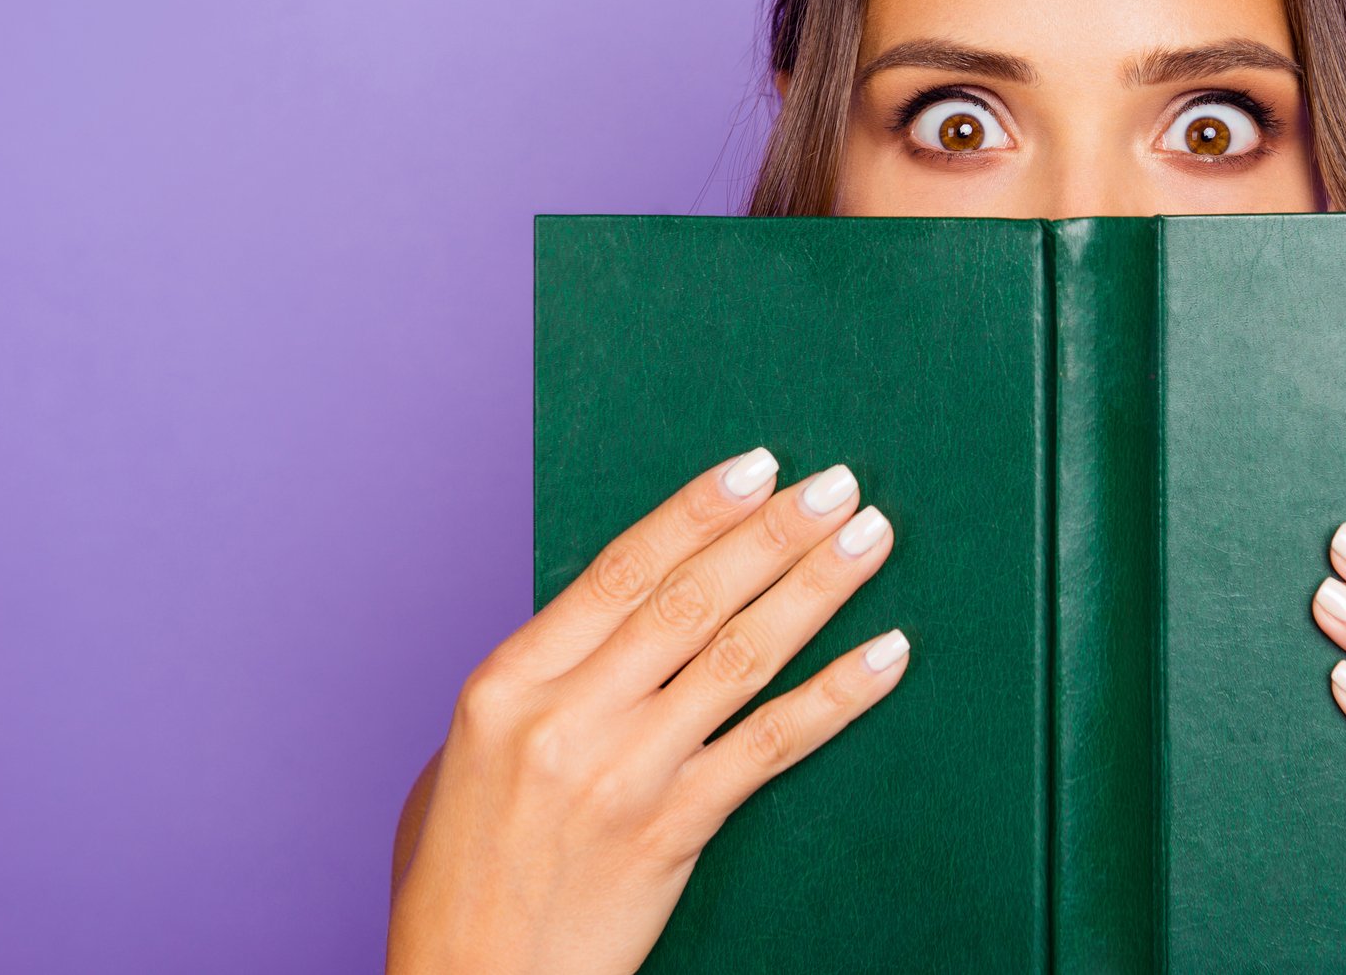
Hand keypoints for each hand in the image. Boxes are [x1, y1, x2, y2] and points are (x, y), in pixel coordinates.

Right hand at [386, 448, 909, 974]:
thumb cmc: (459, 879)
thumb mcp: (462, 759)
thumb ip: (538, 684)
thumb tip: (613, 624)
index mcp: (506, 684)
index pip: (620, 571)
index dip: (697, 511)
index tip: (757, 467)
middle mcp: (566, 718)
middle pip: (692, 599)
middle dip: (774, 532)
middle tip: (838, 485)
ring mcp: (624, 774)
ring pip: (741, 655)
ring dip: (816, 588)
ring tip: (871, 539)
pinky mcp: (672, 830)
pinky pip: (773, 746)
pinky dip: (838, 695)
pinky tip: (886, 654)